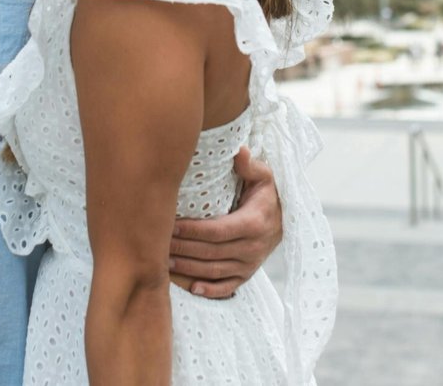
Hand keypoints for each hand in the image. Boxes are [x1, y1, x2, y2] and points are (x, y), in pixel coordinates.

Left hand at [168, 147, 283, 298]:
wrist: (285, 218)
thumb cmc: (267, 193)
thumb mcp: (264, 176)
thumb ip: (250, 165)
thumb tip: (240, 151)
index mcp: (254, 223)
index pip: (217, 230)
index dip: (191, 230)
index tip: (169, 225)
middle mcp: (252, 247)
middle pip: (211, 252)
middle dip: (183, 248)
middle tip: (157, 243)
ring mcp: (250, 264)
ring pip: (214, 270)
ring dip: (188, 268)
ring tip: (164, 262)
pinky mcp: (248, 275)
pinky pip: (228, 287)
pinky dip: (210, 290)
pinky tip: (192, 288)